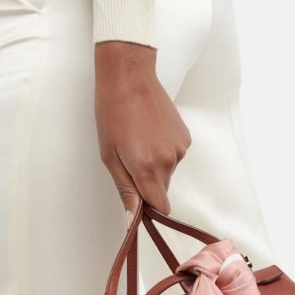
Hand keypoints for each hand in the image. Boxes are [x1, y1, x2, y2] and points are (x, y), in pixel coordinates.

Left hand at [94, 41, 190, 219]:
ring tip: (139, 139)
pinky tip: (151, 131)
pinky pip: (174, 155)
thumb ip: (125, 190)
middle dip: (148, 183)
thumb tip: (132, 219)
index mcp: (147, 169)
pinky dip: (164, 150)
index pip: (160, 207)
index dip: (149, 207)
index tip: (137, 197)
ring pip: (168, 171)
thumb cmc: (112, 113)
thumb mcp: (109, 156)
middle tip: (129, 158)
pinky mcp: (185, 138)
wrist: (129, 75)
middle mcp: (168, 162)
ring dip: (155, 164)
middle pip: (162, 189)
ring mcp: (179, 149)